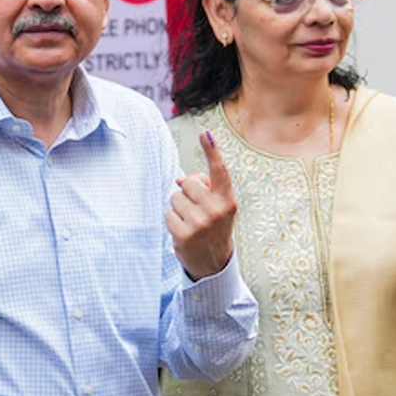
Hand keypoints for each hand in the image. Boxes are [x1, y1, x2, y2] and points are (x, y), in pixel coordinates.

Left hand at [166, 130, 236, 279]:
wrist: (214, 263)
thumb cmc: (214, 228)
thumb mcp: (218, 207)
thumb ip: (204, 189)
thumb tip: (178, 180)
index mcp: (227, 200)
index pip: (219, 171)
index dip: (212, 150)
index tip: (205, 133)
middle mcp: (216, 210)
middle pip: (188, 183)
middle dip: (187, 193)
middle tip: (195, 210)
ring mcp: (200, 223)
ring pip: (175, 197)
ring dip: (178, 208)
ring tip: (190, 222)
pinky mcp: (184, 234)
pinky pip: (168, 214)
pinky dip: (172, 221)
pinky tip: (183, 231)